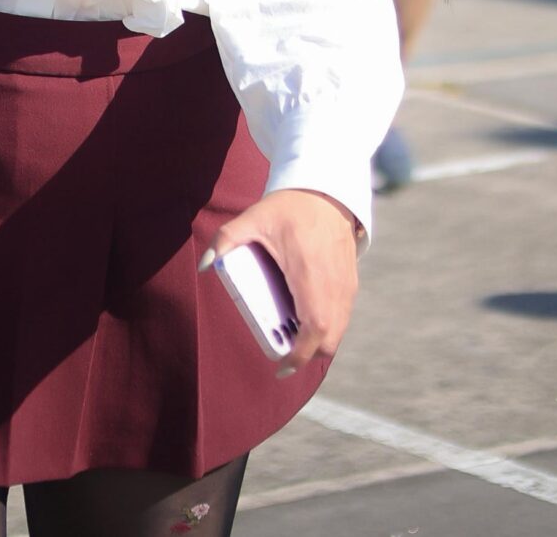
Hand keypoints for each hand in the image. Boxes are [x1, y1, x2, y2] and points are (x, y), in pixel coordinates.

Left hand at [207, 188, 360, 375]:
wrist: (326, 190)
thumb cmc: (289, 207)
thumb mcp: (254, 217)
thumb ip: (226, 240)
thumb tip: (205, 265)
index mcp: (308, 272)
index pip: (313, 327)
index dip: (300, 353)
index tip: (281, 365)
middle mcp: (332, 284)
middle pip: (329, 338)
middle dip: (307, 354)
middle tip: (283, 355)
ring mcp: (345, 284)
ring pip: (338, 330)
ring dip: (318, 341)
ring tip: (292, 340)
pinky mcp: (351, 281)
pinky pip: (342, 316)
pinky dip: (327, 326)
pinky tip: (305, 320)